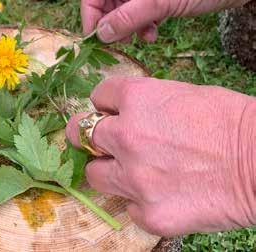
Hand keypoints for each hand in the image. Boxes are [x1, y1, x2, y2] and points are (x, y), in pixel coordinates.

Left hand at [66, 77, 255, 235]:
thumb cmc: (228, 120)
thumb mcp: (181, 94)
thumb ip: (143, 105)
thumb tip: (122, 115)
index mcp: (137, 99)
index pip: (98, 96)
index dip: (105, 104)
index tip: (111, 111)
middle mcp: (127, 137)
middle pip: (80, 134)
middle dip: (88, 136)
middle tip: (100, 142)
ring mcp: (135, 179)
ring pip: (94, 175)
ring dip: (109, 170)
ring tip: (132, 171)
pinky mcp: (150, 214)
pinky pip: (129, 206)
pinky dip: (140, 200)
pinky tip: (163, 194)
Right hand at [81, 0, 250, 42]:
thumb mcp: (159, 2)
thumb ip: (128, 17)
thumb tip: (102, 34)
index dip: (91, 16)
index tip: (95, 39)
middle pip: (107, 5)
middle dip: (113, 25)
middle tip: (121, 42)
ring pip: (124, 13)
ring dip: (130, 30)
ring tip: (141, 39)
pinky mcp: (155, 1)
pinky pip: (140, 16)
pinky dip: (143, 28)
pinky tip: (153, 35)